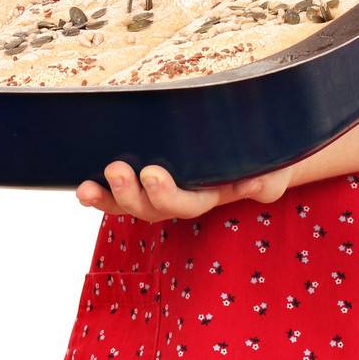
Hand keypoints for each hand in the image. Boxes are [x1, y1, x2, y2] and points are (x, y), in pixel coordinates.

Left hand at [76, 160, 293, 220]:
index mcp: (213, 195)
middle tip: (117, 169)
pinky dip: (101, 195)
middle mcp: (184, 198)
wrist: (264, 151)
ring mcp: (164, 192)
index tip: (152, 173)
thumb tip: (256, 183)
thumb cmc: (268, 160)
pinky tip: (83, 188)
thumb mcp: (275, 169)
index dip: (168, 194)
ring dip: (109, 197)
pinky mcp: (149, 180)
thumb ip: (267, 180)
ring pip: (132, 205)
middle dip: (132, 193)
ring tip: (88, 186)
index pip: (188, 203)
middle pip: (153, 208)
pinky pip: (121, 193)